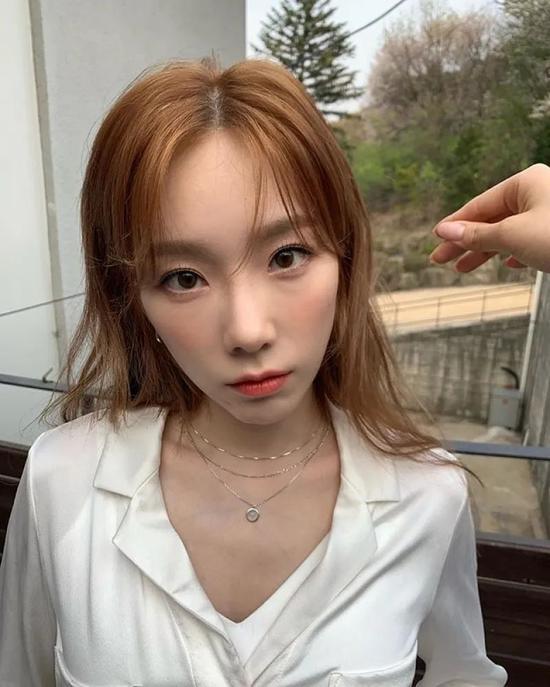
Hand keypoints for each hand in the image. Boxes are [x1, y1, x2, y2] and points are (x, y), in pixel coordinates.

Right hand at [429, 163, 549, 273]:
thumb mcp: (512, 235)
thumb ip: (477, 234)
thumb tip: (447, 231)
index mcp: (525, 183)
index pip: (479, 206)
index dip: (455, 224)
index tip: (437, 237)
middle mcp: (539, 193)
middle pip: (491, 220)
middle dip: (466, 242)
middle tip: (441, 257)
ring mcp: (549, 213)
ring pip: (508, 233)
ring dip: (485, 251)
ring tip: (463, 267)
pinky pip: (528, 241)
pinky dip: (513, 252)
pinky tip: (507, 262)